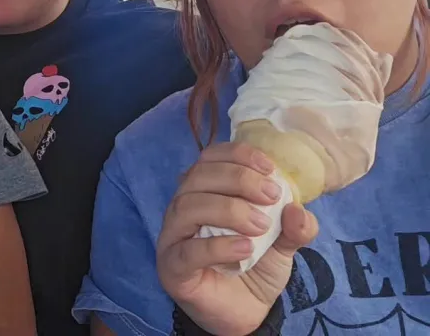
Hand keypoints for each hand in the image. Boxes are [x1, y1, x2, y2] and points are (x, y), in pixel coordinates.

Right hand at [156, 141, 318, 335]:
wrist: (245, 313)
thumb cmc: (254, 267)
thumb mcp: (283, 244)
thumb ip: (293, 226)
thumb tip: (297, 209)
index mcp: (205, 191)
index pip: (210, 158)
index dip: (237, 155)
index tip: (269, 168)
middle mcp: (183, 207)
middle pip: (198, 177)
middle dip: (238, 179)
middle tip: (271, 197)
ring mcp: (173, 236)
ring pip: (188, 206)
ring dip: (229, 210)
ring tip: (261, 227)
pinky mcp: (171, 266)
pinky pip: (187, 250)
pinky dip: (217, 246)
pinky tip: (245, 250)